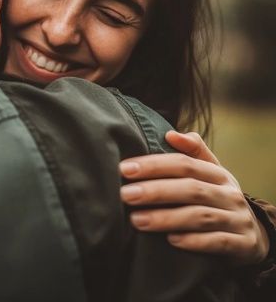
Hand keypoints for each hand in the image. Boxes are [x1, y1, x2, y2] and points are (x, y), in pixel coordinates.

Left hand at [119, 131, 269, 265]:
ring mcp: (237, 219)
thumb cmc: (217, 196)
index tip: (125, 168)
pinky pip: (217, 242)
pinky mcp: (242, 245)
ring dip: (166, 218)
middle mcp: (228, 194)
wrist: (253, 235)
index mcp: (217, 173)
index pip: (184, 164)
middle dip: (155, 191)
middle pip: (190, 188)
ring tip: (136, 219)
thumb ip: (192, 151)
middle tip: (125, 194)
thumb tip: (170, 134)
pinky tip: (170, 240)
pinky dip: (193, 241)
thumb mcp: (210, 172)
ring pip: (199, 217)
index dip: (154, 165)